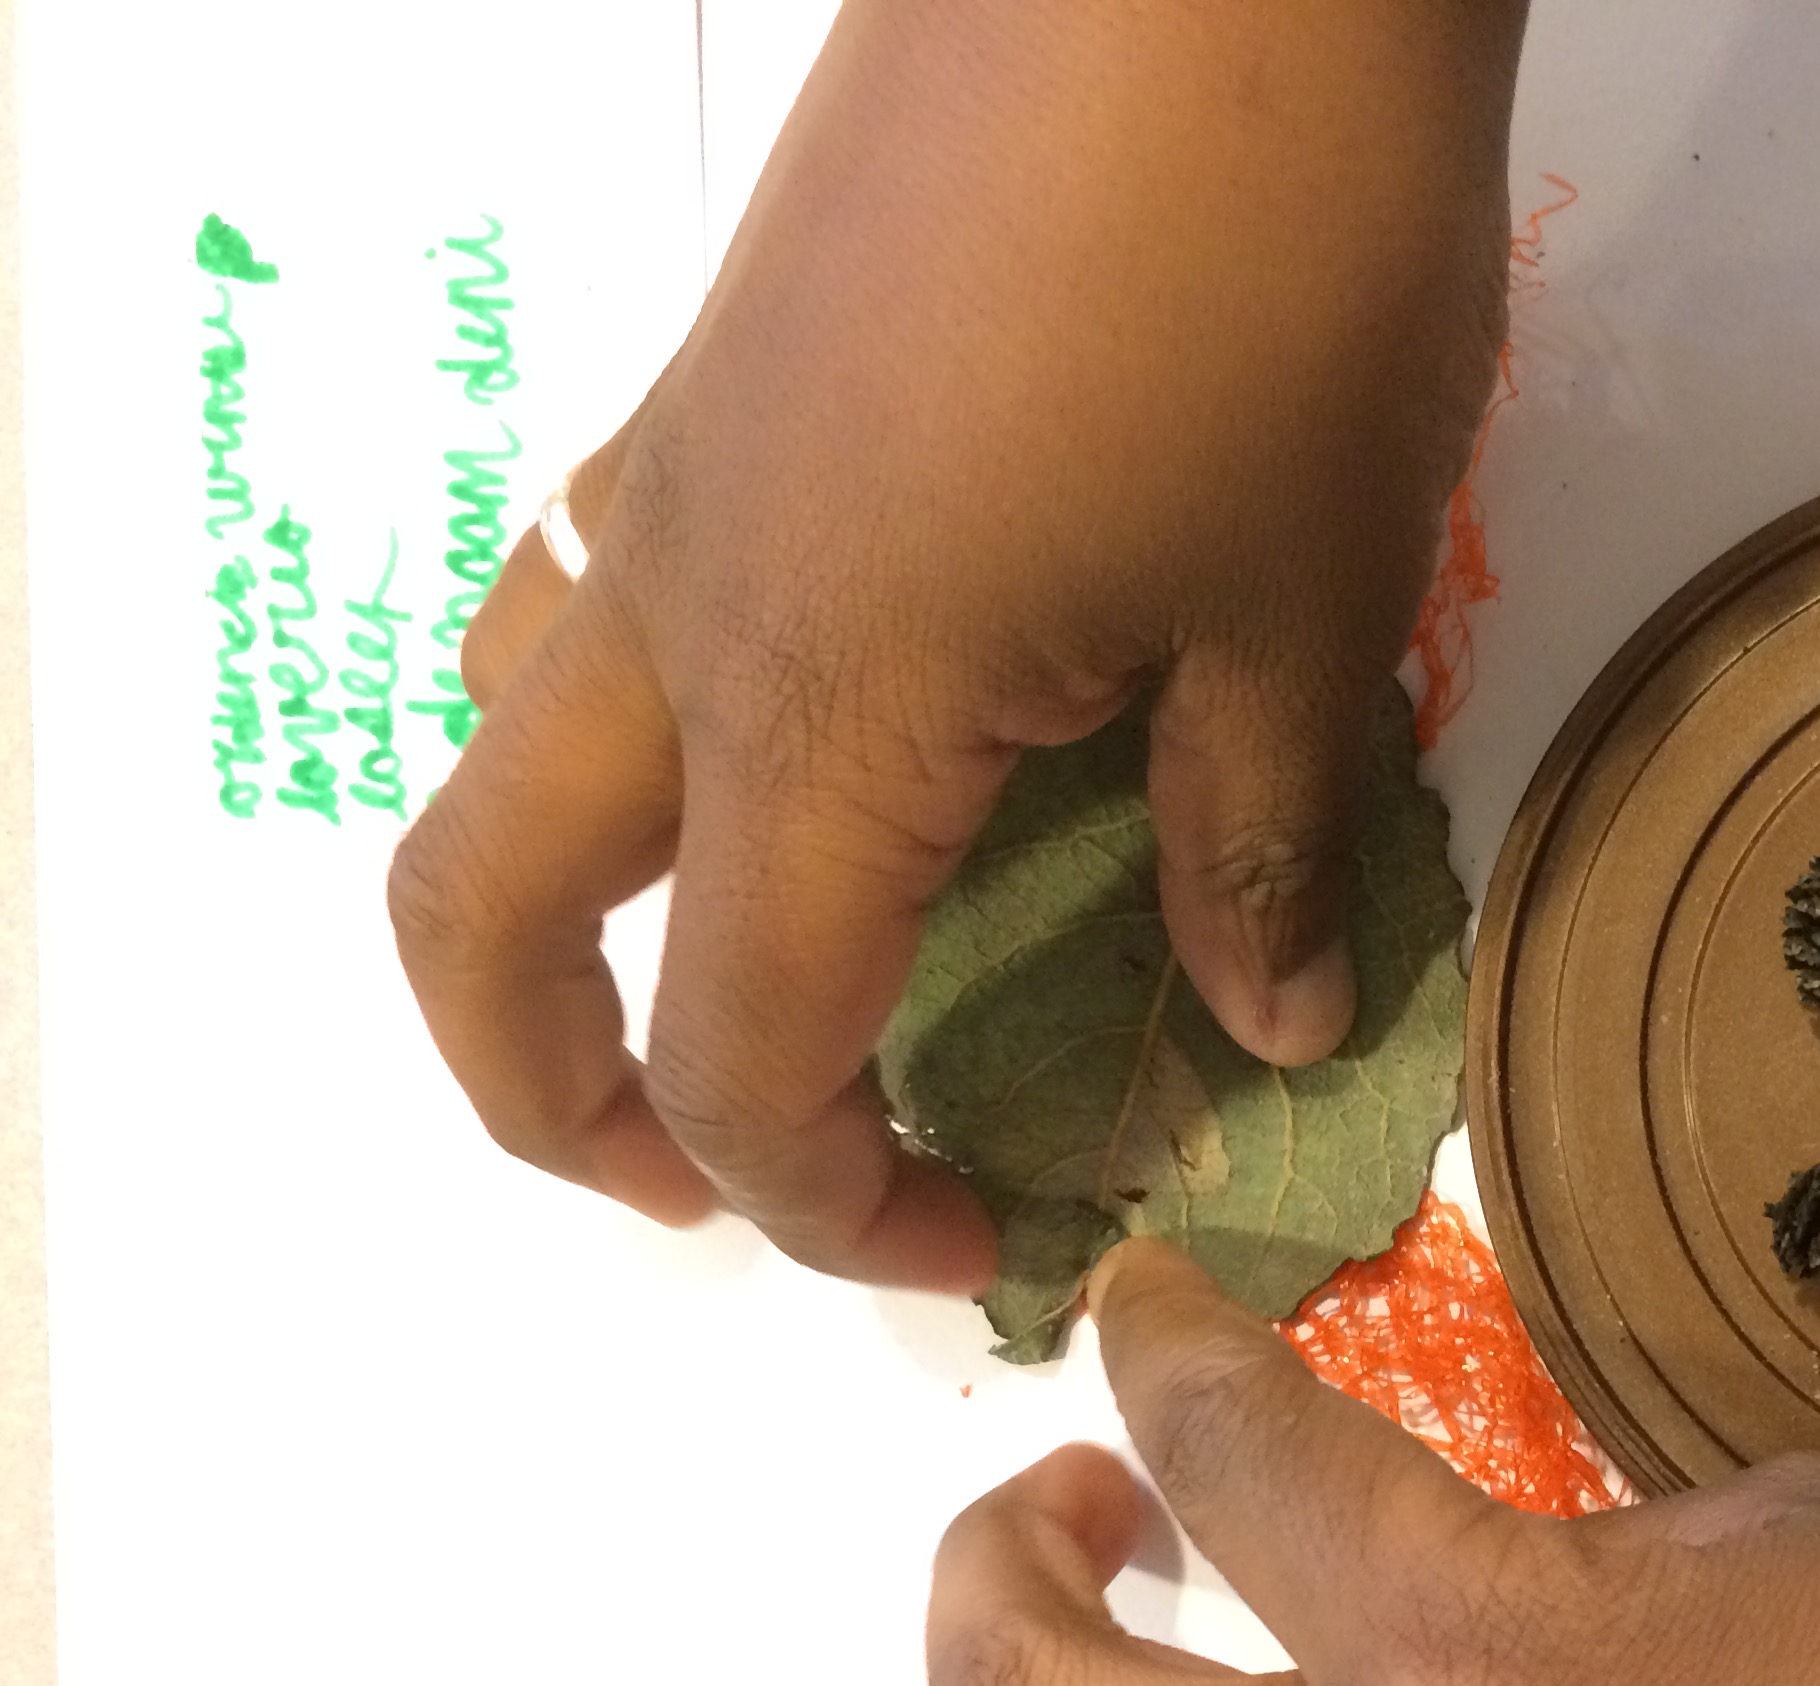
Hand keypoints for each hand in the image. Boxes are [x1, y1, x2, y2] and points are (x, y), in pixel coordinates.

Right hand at [389, 0, 1527, 1286]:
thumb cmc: (1278, 276)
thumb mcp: (1308, 609)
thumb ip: (1260, 850)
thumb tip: (1270, 1024)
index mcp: (820, 719)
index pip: (739, 1052)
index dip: (833, 1202)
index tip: (986, 1236)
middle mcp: (683, 612)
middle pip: (472, 920)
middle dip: (552, 1098)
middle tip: (722, 1172)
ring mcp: (681, 471)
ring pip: (494, 733)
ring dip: (557, 901)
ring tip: (735, 957)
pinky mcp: (723, 368)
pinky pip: (597, 587)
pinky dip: (647, 716)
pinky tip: (833, 717)